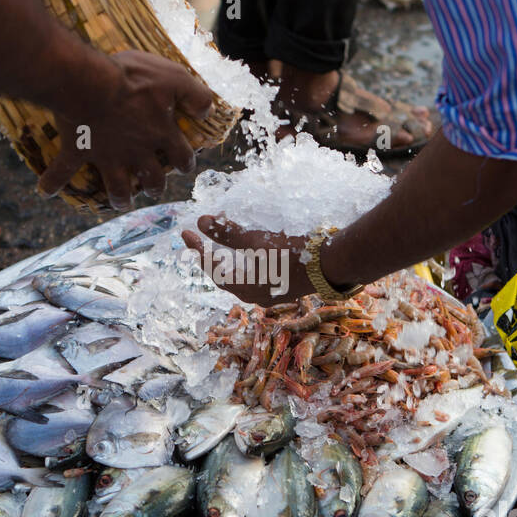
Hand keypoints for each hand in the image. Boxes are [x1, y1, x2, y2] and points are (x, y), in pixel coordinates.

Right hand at [41, 50, 213, 210]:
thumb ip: (196, 94)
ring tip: (121, 201)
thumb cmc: (133, 77)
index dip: (185, 163)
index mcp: (161, 134)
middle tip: (153, 187)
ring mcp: (108, 156)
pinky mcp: (79, 151)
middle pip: (153, 181)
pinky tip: (46, 191)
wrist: (91, 83)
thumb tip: (208, 110)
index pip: (182, 158)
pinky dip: (53, 183)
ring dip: (120, 198)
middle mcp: (138, 152)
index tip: (183, 165)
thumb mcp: (174, 77)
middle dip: (155, 186)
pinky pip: (63, 171)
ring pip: (119, 189)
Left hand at [181, 216, 317, 306]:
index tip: (186, 231)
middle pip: (223, 276)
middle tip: (197, 241)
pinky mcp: (279, 287)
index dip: (197, 249)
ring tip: (218, 246)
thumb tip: (201, 221)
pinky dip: (243, 263)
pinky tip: (245, 253)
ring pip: (238, 277)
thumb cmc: (292, 254)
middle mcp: (253, 295)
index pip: (212, 268)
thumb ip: (228, 232)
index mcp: (244, 287)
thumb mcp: (257, 241)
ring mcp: (267, 293)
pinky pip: (252, 276)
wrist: (330, 265)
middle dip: (209, 257)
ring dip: (227, 260)